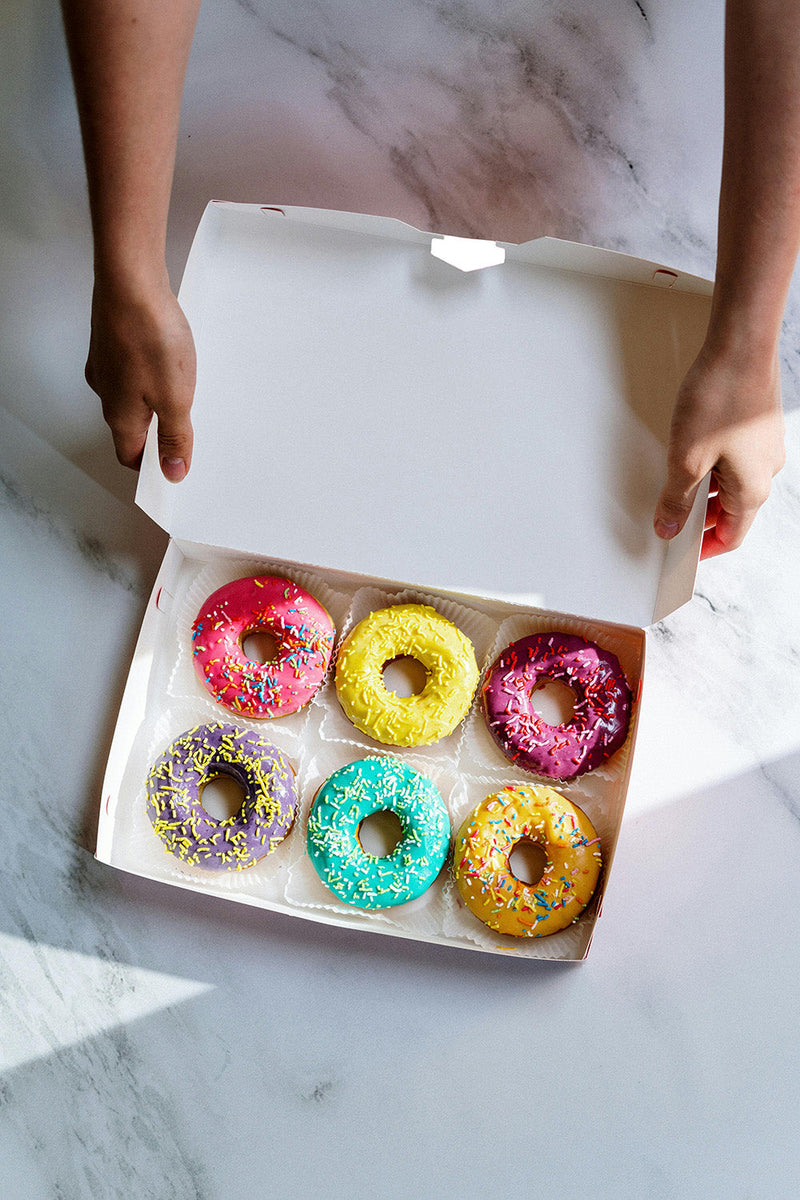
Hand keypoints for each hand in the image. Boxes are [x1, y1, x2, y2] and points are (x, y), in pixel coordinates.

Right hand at [86, 273, 195, 480]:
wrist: (130, 281)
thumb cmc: (150, 337)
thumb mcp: (175, 400)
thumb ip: (175, 438)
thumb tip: (173, 472)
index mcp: (120, 415)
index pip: (130, 455)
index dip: (151, 467)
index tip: (172, 468)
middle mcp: (106, 391)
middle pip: (131, 426)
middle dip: (158, 433)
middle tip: (186, 431)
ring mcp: (105, 363)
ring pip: (131, 395)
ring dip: (155, 401)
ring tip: (182, 392)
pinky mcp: (112, 340)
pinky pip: (131, 368)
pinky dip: (150, 374)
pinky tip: (167, 360)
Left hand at [653, 342, 784, 557]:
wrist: (741, 345)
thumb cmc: (720, 398)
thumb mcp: (686, 459)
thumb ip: (676, 499)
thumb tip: (669, 527)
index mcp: (752, 490)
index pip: (732, 536)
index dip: (705, 548)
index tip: (681, 551)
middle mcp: (766, 472)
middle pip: (731, 511)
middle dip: (700, 518)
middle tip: (669, 516)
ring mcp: (765, 448)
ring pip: (732, 484)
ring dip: (704, 490)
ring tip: (674, 482)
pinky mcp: (758, 426)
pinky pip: (735, 459)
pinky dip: (713, 465)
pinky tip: (691, 451)